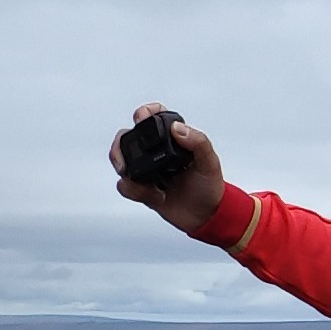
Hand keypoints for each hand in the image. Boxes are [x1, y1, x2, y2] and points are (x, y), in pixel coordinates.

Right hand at [110, 105, 226, 237]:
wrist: (207, 216)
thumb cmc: (210, 187)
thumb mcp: (210, 162)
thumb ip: (198, 142)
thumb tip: (178, 128)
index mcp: (174, 139)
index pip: (155, 117)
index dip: (145, 113)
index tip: (141, 118)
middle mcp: (157, 152)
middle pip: (127, 137)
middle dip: (119, 146)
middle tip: (125, 159)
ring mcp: (148, 170)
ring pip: (121, 161)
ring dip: (126, 171)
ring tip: (144, 183)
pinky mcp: (143, 189)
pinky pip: (126, 186)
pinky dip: (135, 191)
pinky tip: (156, 195)